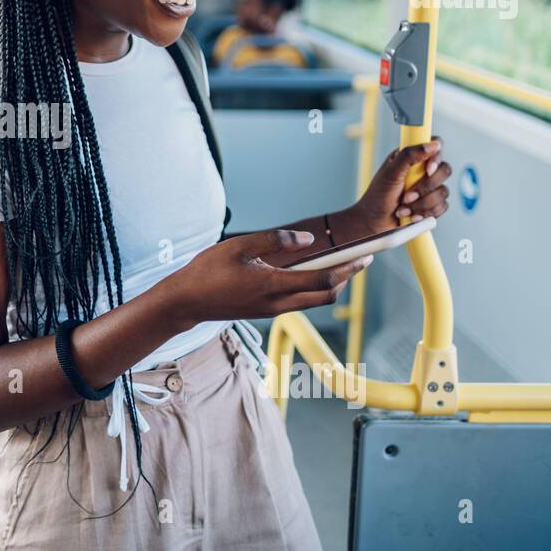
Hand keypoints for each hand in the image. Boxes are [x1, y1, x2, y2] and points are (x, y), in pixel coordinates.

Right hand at [171, 229, 372, 323]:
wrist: (186, 302)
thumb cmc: (207, 271)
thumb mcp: (238, 246)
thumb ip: (275, 240)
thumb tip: (307, 239)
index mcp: (272, 285)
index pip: (322, 280)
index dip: (347, 268)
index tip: (365, 256)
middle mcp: (277, 302)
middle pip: (325, 296)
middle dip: (346, 278)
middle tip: (359, 260)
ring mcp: (272, 310)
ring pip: (313, 300)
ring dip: (330, 284)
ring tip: (339, 264)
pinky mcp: (265, 311)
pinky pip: (299, 301)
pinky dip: (313, 288)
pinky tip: (310, 273)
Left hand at [349, 137, 452, 233]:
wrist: (374, 223)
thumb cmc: (378, 196)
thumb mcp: (390, 173)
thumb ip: (409, 155)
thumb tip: (433, 144)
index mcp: (412, 157)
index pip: (435, 145)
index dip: (436, 158)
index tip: (427, 170)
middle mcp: (422, 171)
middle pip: (445, 170)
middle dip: (425, 188)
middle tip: (406, 197)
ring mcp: (429, 188)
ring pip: (443, 191)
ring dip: (422, 204)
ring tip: (403, 208)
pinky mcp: (432, 204)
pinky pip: (442, 207)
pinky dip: (426, 213)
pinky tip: (411, 216)